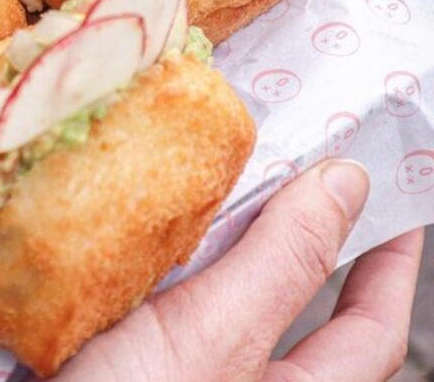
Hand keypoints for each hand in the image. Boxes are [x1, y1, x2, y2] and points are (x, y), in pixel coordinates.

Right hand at [55, 160, 421, 381]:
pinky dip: (159, 239)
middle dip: (299, 228)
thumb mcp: (211, 336)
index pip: (368, 330)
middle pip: (292, 296)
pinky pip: (158, 280)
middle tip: (301, 163)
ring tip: (219, 173)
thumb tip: (344, 186)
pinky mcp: (124, 340)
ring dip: (220, 227)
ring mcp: (180, 360)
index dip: (393, 264)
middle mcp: (237, 380)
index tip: (400, 203)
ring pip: (218, 282)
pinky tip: (139, 210)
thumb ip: (280, 265)